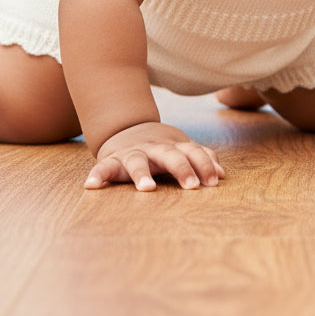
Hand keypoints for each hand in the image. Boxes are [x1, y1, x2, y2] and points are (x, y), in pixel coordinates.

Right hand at [85, 122, 225, 190]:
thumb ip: (201, 158)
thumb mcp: (181, 148)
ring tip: (147, 188)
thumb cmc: (160, 147)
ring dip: (141, 173)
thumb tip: (222, 174)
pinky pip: (104, 167)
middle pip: (169, 155)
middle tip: (192, 186)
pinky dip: (98, 175)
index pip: (193, 151)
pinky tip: (92, 186)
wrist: (126, 127)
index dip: (204, 164)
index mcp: (173, 146)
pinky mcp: (112, 160)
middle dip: (182, 168)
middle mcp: (154, 148)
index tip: (215, 181)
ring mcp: (132, 153)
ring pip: (137, 161)